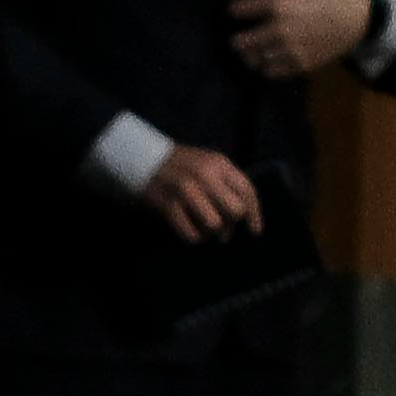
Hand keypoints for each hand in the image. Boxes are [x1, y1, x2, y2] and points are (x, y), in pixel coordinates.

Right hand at [137, 144, 267, 241]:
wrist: (140, 157)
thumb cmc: (179, 164)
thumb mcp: (207, 163)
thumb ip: (226, 182)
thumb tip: (244, 215)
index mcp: (219, 163)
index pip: (247, 191)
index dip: (255, 214)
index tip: (255, 230)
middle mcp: (206, 174)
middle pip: (235, 211)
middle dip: (231, 224)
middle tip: (223, 228)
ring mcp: (186, 189)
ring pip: (215, 225)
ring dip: (211, 234)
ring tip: (205, 231)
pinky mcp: (168, 204)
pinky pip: (192, 235)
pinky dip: (193, 238)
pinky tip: (190, 231)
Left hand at [230, 0, 372, 79]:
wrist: (357, 15)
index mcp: (277, 5)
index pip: (240, 11)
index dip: (235, 10)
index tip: (235, 11)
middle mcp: (279, 30)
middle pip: (241, 42)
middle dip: (236, 40)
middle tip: (237, 40)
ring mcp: (290, 50)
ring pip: (255, 60)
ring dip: (251, 56)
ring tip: (253, 53)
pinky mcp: (301, 65)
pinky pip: (273, 72)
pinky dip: (267, 67)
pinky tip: (270, 60)